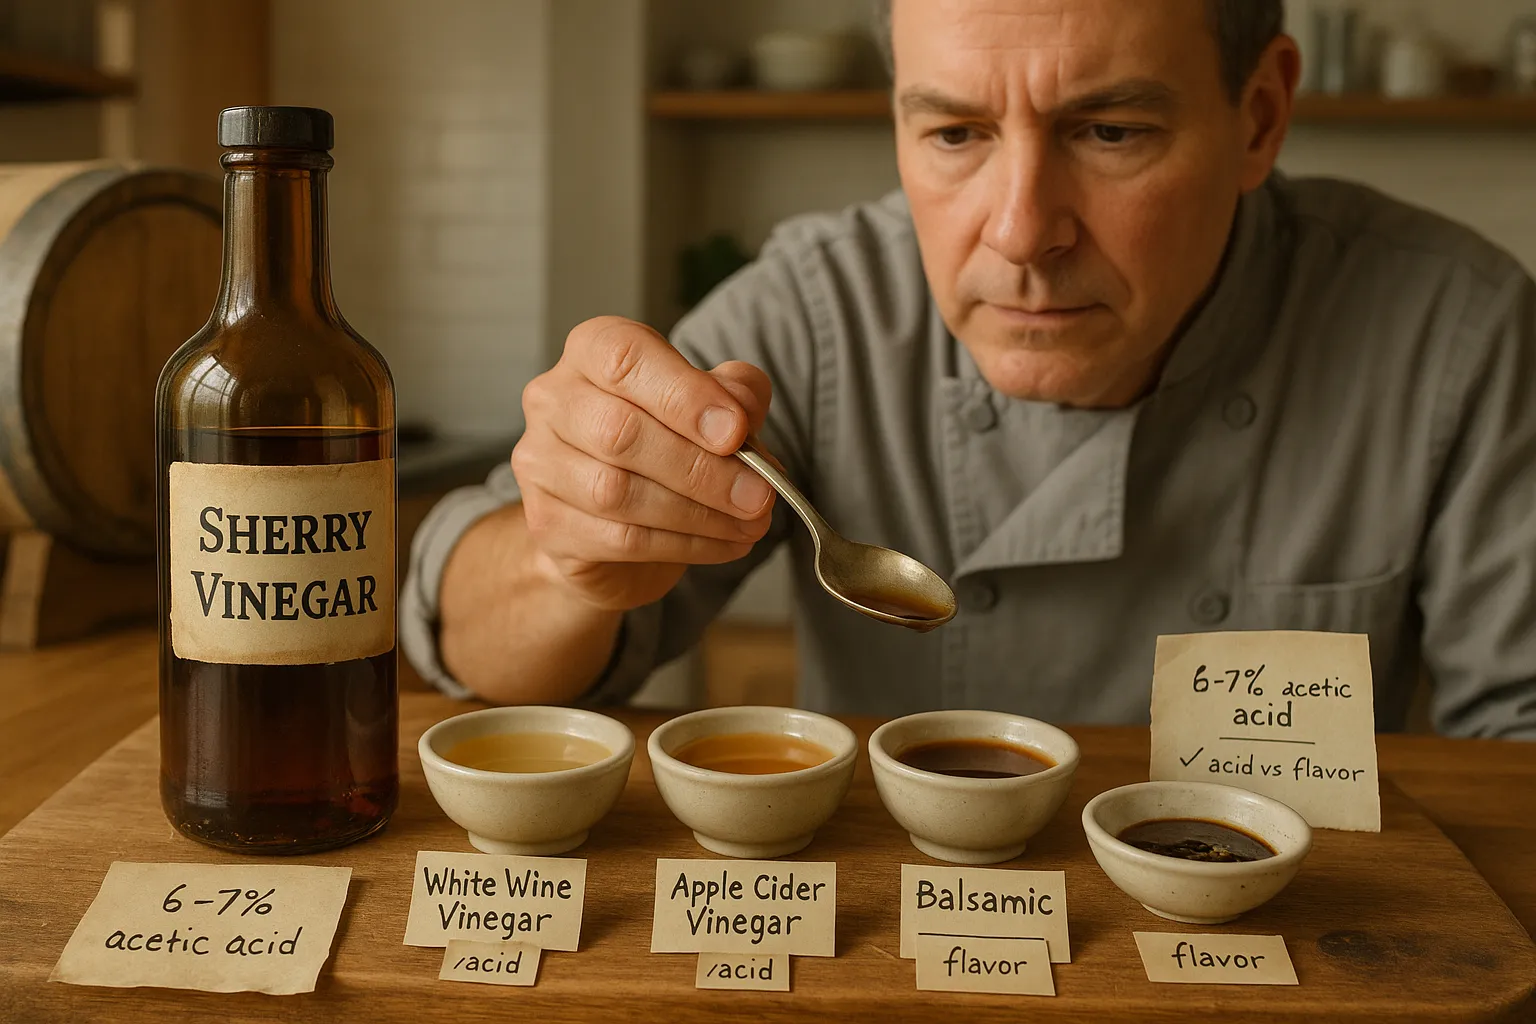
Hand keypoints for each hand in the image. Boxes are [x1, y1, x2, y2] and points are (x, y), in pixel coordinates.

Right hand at [512, 316, 776, 609]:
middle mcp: (553, 399)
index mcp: (592, 350)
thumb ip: (735, 394)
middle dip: (702, 468)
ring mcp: (540, 463)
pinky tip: (724, 544)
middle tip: (759, 494)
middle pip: (621, 432)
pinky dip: (684, 545)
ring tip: (750, 523)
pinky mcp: (546, 523)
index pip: (625, 358)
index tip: (737, 431)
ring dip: (699, 513)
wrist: (610, 522)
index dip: (684, 396)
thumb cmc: (664, 444)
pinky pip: (619, 539)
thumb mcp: (712, 404)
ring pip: (618, 493)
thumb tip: (743, 411)